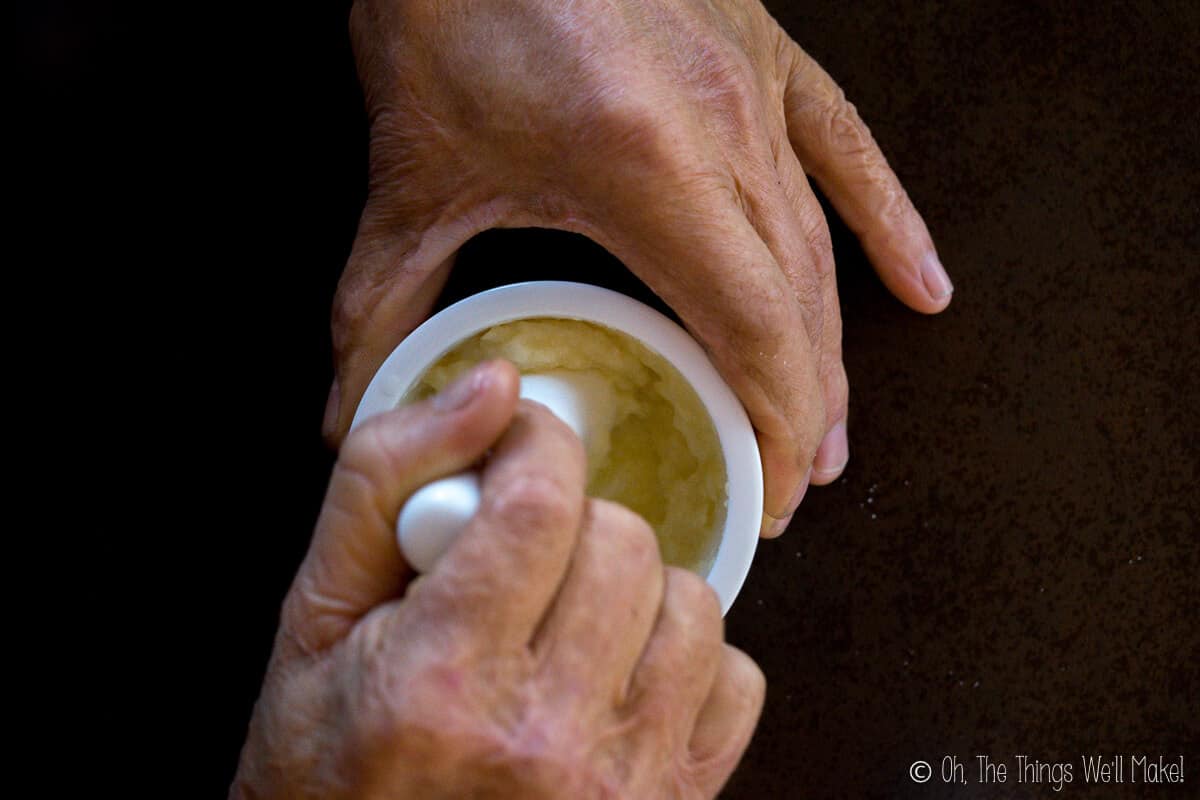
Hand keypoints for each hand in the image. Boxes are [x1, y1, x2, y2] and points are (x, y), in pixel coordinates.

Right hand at [234, 361, 764, 798]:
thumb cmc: (331, 765)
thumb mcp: (316, 618)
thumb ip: (385, 482)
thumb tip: (491, 385)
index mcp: (440, 678)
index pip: (540, 501)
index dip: (535, 444)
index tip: (517, 447)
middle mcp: (541, 738)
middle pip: (623, 541)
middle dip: (574, 518)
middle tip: (523, 554)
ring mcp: (618, 781)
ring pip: (691, 601)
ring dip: (635, 586)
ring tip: (569, 617)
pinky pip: (735, 680)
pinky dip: (687, 660)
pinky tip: (620, 673)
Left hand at [325, 0, 952, 534]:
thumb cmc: (453, 3)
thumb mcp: (412, 169)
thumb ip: (380, 302)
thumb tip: (355, 400)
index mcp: (645, 167)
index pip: (753, 328)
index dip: (776, 423)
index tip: (771, 490)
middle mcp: (723, 125)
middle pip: (797, 302)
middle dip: (802, 407)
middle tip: (792, 481)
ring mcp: (754, 83)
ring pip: (819, 244)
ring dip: (833, 344)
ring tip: (835, 426)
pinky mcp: (762, 51)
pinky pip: (847, 147)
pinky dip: (887, 220)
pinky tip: (922, 280)